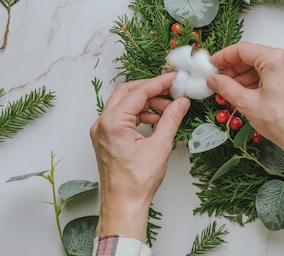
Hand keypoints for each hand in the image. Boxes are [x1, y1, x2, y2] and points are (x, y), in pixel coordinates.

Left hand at [89, 72, 189, 240]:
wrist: (123, 205)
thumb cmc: (137, 182)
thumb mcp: (160, 146)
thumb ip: (171, 119)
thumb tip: (181, 102)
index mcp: (113, 123)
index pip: (138, 92)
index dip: (159, 83)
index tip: (174, 78)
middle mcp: (102, 124)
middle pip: (127, 92)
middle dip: (150, 89)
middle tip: (171, 89)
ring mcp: (101, 131)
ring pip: (124, 104)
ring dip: (145, 102)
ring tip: (167, 109)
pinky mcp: (105, 138)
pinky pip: (121, 117)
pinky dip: (138, 114)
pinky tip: (155, 120)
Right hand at [206, 42, 283, 182]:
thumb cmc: (283, 122)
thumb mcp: (247, 103)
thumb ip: (226, 87)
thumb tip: (213, 80)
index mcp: (276, 60)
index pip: (243, 50)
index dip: (224, 57)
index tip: (212, 65)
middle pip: (253, 56)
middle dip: (233, 69)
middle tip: (218, 80)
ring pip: (261, 66)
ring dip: (243, 76)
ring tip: (228, 90)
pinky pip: (270, 73)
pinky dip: (256, 81)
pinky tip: (243, 93)